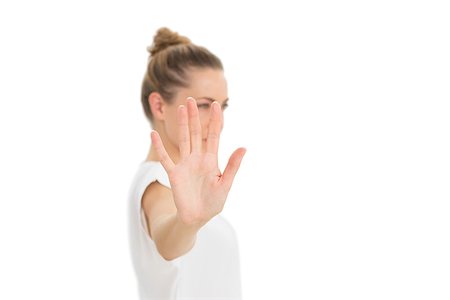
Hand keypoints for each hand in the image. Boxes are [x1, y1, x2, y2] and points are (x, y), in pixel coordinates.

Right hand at [151, 97, 245, 225]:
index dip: (215, 120)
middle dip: (194, 116)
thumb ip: (233, 165)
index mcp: (211, 160)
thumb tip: (244, 147)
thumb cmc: (213, 202)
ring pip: (183, 140)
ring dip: (182, 124)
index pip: (214, 135)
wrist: (198, 217)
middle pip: (196, 133)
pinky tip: (153, 134)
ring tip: (180, 108)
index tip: (216, 105)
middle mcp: (197, 158)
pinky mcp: (174, 173)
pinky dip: (159, 146)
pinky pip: (165, 158)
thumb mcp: (226, 183)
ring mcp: (185, 164)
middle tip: (191, 99)